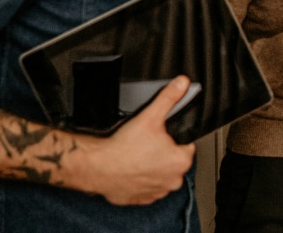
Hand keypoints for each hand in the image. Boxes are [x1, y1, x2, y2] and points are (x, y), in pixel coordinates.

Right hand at [71, 76, 195, 204]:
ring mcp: (156, 192)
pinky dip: (140, 179)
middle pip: (173, 160)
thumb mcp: (150, 116)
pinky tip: (130, 169)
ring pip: (159, 174)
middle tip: (146, 144)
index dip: (173, 137)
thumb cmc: (123, 147)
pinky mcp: (141, 200)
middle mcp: (173, 180)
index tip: (159, 135)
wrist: (96, 168)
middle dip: (163, 152)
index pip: (186, 144)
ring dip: (152, 167)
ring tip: (137, 156)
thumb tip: (183, 83)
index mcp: (181, 161)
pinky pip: (145, 187)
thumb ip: (169, 98)